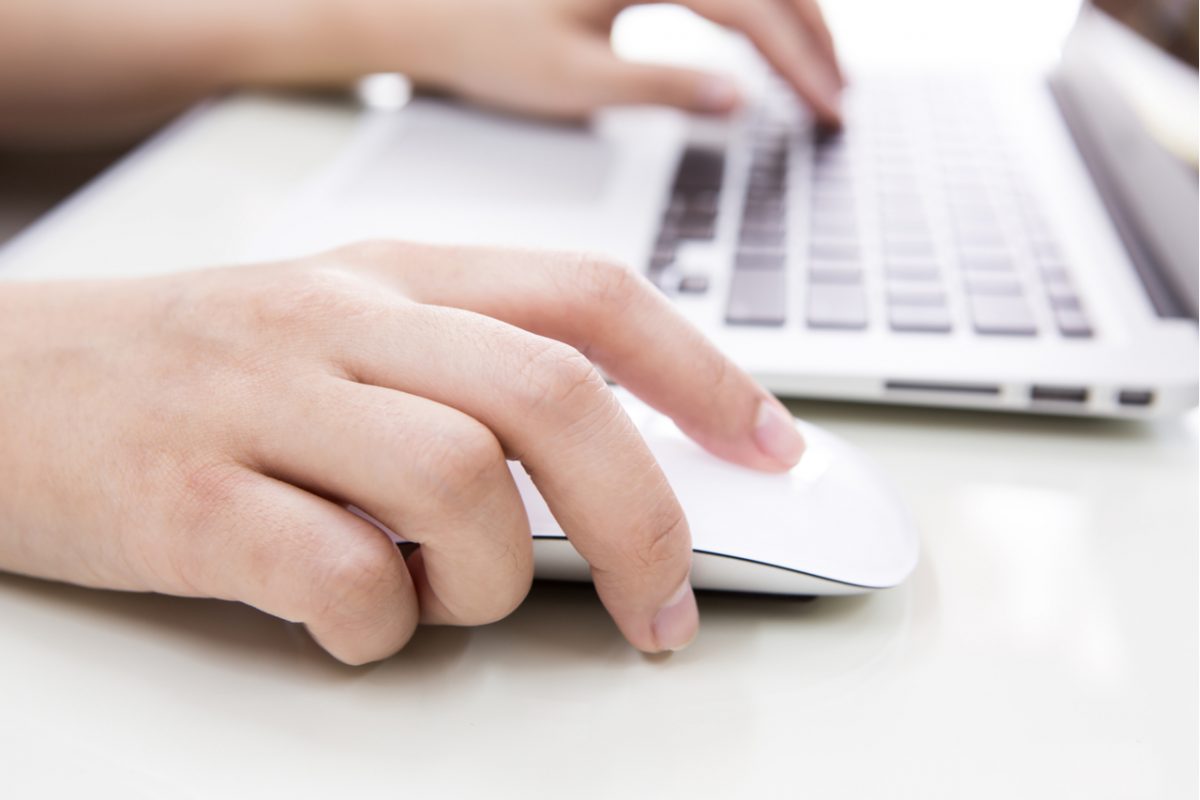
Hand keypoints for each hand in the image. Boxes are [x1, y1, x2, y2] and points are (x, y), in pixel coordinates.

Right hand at [0, 244, 805, 662]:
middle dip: (644, 516)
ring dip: (492, 574)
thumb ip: (468, 378)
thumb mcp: (343, 334)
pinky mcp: (187, 500)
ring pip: (458, 481)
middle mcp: (340, 321)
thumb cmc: (195, 371)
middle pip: (549, 397)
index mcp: (394, 274)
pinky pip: (340, 573)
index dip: (702, 373)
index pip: (586, 298)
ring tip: (447, 591)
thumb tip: (614, 468)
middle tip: (666, 608)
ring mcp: (260, 404)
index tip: (773, 448)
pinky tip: (357, 615)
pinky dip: (382, 622)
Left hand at [258, 0, 844, 123]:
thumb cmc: (478, 42)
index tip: (830, 115)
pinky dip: (749, 4)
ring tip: (811, 75)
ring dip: (789, 14)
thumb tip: (741, 101)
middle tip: (835, 104)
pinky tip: (759, 40)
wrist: (411, 4)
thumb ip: (664, 88)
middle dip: (812, 37)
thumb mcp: (573, 80)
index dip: (801, 63)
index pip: (752, 6)